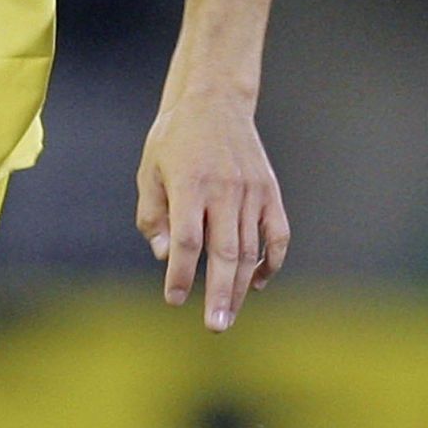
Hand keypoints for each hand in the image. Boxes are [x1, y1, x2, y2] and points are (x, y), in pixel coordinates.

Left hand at [135, 88, 289, 331]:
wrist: (215, 101)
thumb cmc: (173, 140)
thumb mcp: (149, 172)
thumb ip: (153, 216)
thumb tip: (166, 257)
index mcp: (190, 185)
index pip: (188, 240)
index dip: (181, 273)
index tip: (174, 299)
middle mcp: (225, 190)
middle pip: (225, 252)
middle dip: (220, 293)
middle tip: (215, 326)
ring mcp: (252, 191)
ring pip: (251, 248)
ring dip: (242, 286)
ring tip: (230, 314)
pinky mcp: (270, 191)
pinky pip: (278, 234)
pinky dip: (272, 261)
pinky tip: (258, 283)